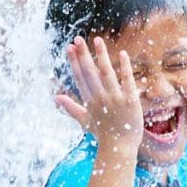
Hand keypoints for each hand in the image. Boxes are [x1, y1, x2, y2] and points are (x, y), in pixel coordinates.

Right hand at [55, 36, 143, 152]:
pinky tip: (123, 54)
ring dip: (101, 55)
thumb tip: (56, 97)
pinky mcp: (130, 101)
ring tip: (97, 40)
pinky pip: (127, 81)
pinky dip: (125, 68)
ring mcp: (115, 99)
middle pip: (90, 73)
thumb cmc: (103, 134)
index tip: (69, 47)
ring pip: (106, 73)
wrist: (120, 148)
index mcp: (89, 101)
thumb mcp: (84, 121)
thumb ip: (70, 108)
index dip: (74, 62)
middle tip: (78, 39)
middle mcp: (100, 98)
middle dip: (83, 55)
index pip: (80, 77)